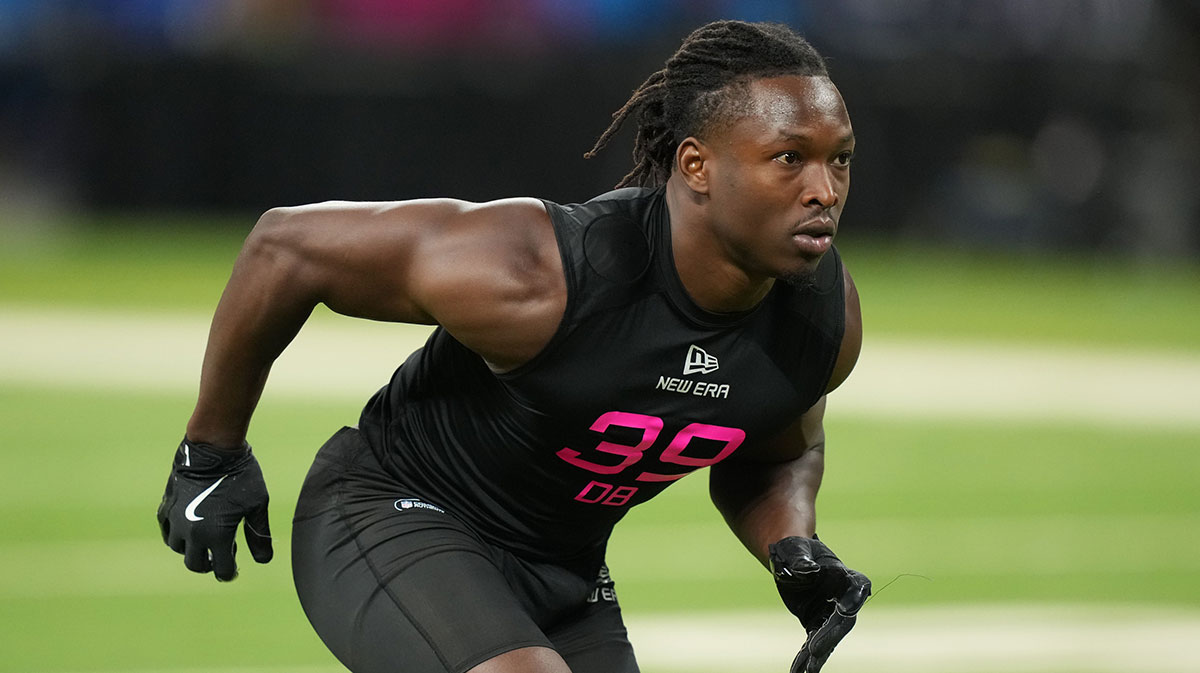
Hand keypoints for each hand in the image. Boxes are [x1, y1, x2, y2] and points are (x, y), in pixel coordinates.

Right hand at [157, 438, 272, 580]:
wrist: (213, 449)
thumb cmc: (240, 476)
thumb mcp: (257, 506)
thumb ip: (259, 535)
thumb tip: (264, 560)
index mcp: (218, 536)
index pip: (221, 569)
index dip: (229, 572)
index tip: (232, 569)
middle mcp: (193, 534)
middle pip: (196, 565)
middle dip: (208, 564)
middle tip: (218, 556)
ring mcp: (176, 521)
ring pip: (179, 549)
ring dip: (192, 549)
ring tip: (206, 538)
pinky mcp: (166, 508)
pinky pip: (167, 532)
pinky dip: (177, 535)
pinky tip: (190, 528)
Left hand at [770, 536, 870, 672]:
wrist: (790, 557)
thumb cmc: (795, 549)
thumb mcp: (796, 550)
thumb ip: (802, 560)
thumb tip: (807, 571)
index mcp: (845, 575)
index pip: (857, 587)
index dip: (854, 599)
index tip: (845, 609)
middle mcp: (843, 597)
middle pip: (842, 621)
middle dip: (829, 637)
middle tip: (815, 650)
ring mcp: (830, 613)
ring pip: (828, 637)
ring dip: (818, 654)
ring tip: (809, 671)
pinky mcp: (816, 623)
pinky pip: (813, 642)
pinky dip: (806, 657)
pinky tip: (799, 670)